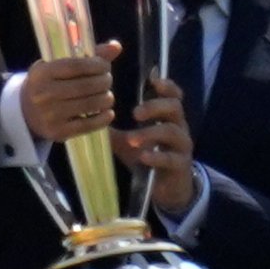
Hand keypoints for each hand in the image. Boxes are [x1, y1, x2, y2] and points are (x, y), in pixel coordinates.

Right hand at [21, 42, 121, 142]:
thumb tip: (116, 46)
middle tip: (107, 81)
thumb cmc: (47, 84)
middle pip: (86, 86)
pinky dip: (103, 118)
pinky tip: (108, 113)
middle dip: (104, 81)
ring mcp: (51, 115)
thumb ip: (86, 56)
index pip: (76, 66)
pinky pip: (88, 125)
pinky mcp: (58, 132)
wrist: (26, 113)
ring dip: (106, 99)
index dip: (97, 65)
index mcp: (43, 73)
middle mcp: (45, 94)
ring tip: (107, 96)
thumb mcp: (57, 66)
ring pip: (90, 104)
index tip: (105, 66)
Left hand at [112, 75, 196, 213]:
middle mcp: (178, 127)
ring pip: (172, 131)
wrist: (167, 188)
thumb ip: (113, 130)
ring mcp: (181, 146)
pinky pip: (172, 158)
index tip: (152, 80)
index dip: (166, 86)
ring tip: (132, 139)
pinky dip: (157, 156)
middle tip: (135, 113)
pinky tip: (143, 157)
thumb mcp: (127, 142)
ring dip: (151, 133)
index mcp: (167, 118)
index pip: (174, 95)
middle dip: (155, 107)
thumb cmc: (148, 157)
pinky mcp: (180, 165)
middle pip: (174, 108)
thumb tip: (87, 119)